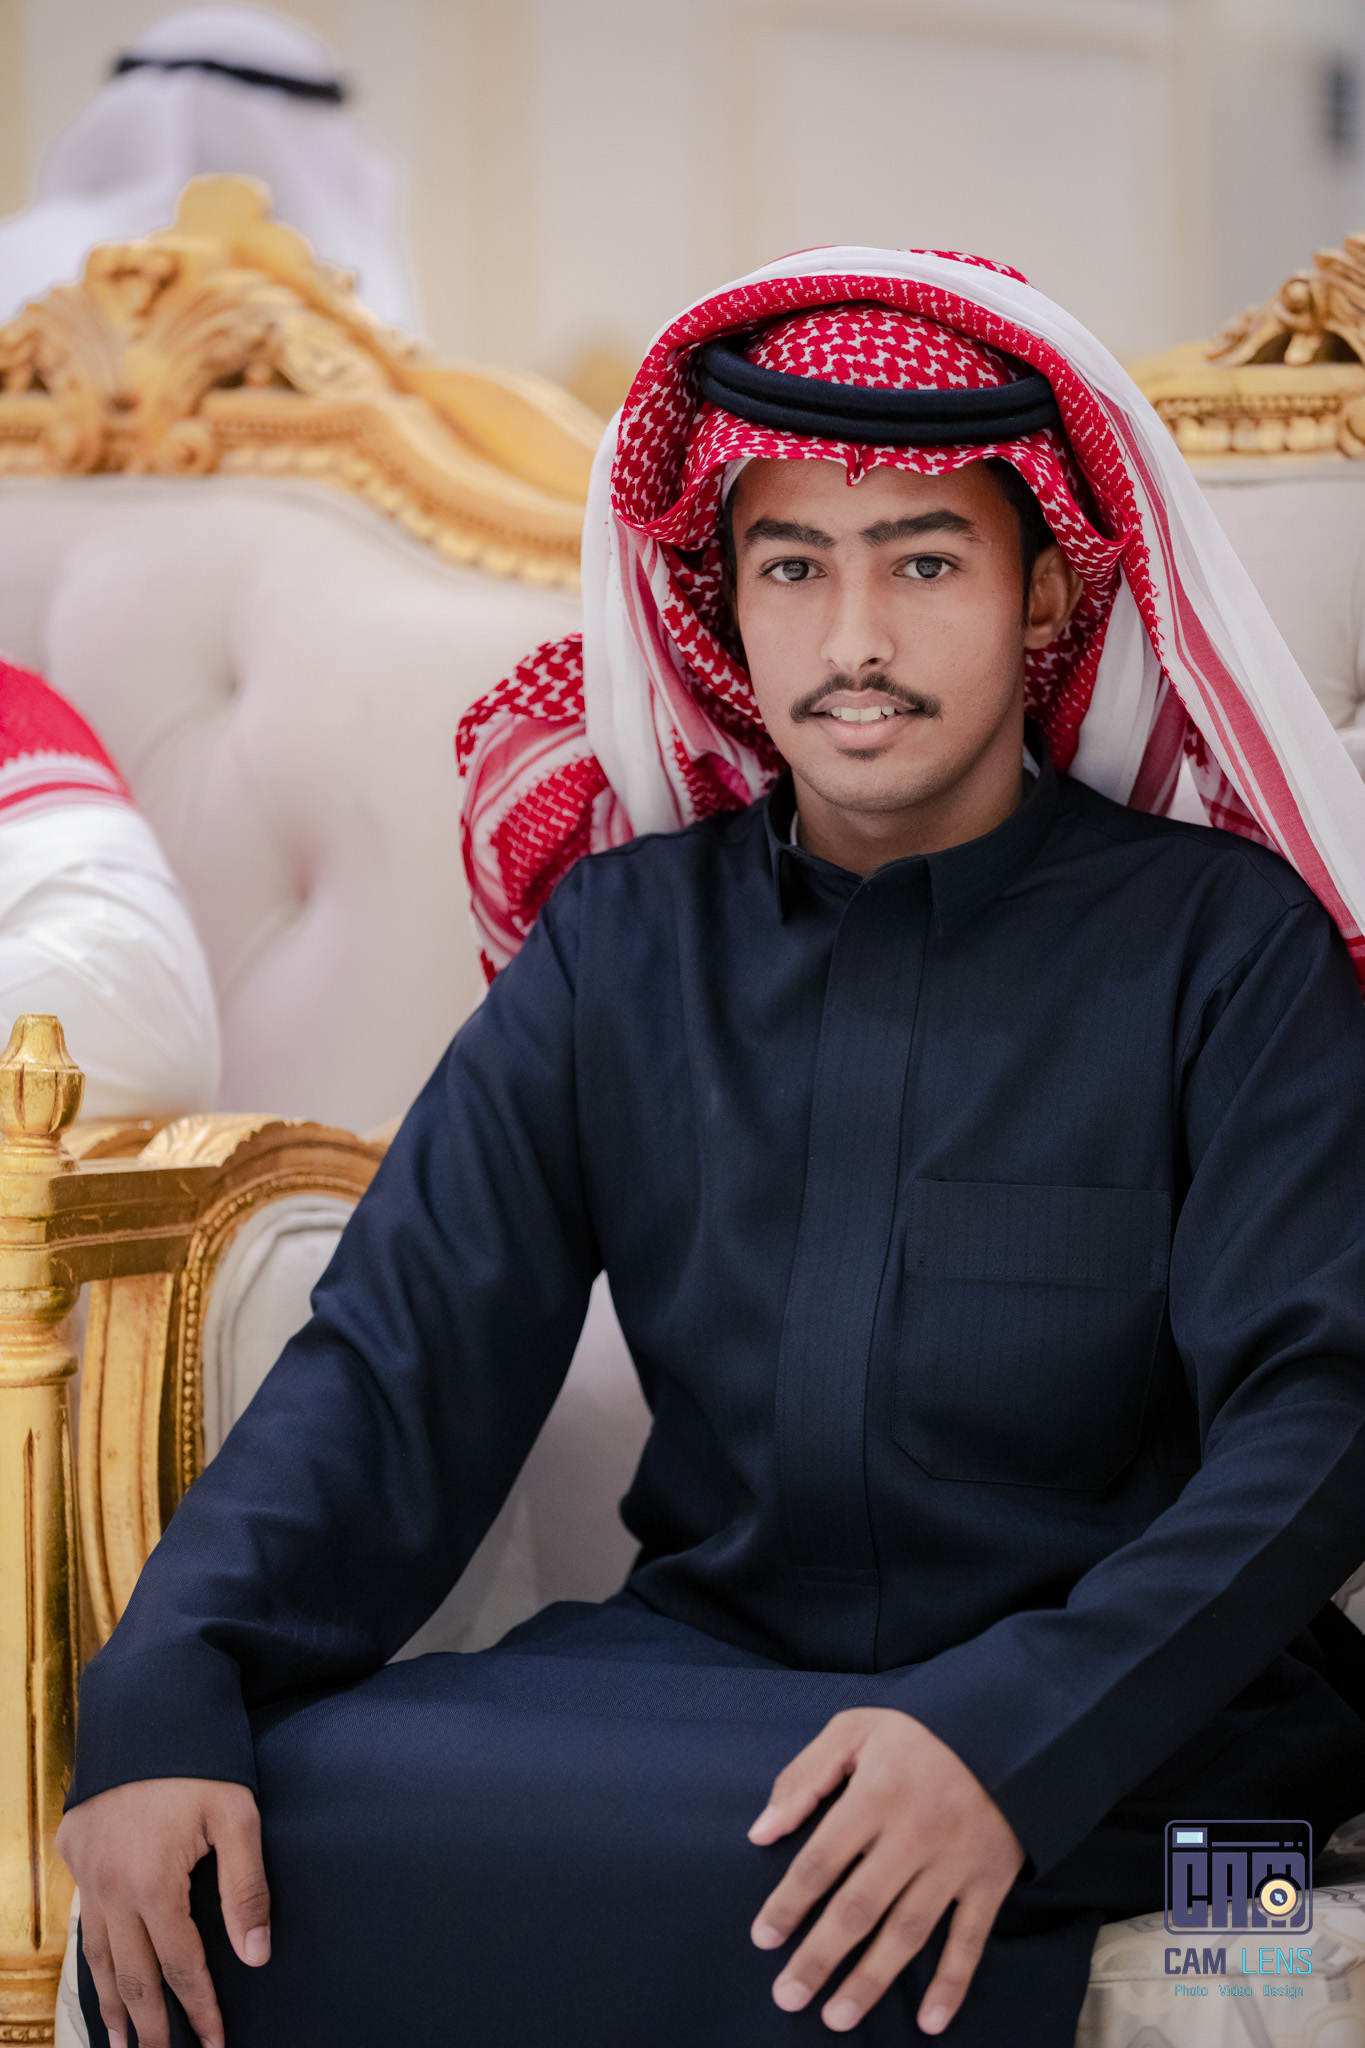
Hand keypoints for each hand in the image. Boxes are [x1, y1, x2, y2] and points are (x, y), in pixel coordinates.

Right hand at [56, 1777, 269, 2047]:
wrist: (143, 1705)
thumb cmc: (199, 1758)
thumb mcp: (237, 1815)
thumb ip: (246, 1887)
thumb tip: (257, 1955)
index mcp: (153, 1885)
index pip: (182, 1965)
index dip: (201, 2008)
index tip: (215, 2043)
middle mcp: (111, 1889)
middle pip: (134, 1975)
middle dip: (151, 2026)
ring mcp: (87, 1873)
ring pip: (98, 1956)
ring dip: (112, 2003)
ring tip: (122, 2042)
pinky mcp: (74, 1852)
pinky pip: (81, 1921)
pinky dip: (90, 1958)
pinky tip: (99, 1975)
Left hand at [748, 1708, 1023, 2033]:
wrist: (1006, 1730)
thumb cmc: (918, 1734)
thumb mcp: (855, 1730)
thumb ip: (803, 1776)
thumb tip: (761, 1831)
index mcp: (876, 1794)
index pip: (822, 1860)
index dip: (789, 1903)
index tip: (763, 1938)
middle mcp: (915, 1833)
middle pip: (859, 1908)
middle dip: (820, 1957)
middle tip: (787, 1996)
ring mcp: (955, 1862)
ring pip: (908, 1933)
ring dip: (870, 1980)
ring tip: (835, 2017)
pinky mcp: (989, 1881)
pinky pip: (969, 1941)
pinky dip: (952, 1984)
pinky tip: (929, 2022)